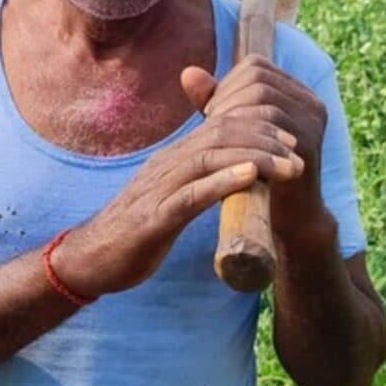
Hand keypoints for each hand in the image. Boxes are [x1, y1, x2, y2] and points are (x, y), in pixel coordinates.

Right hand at [52, 71, 303, 297]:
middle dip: (263, 137)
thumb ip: (195, 183)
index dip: (256, 126)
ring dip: (254, 157)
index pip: (217, 127)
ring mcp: (157, 191)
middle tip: (297, 149)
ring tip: (288, 165)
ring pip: (208, 158)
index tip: (290, 138)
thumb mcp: (168, 199)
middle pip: (218, 135)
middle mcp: (165, 167)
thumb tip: (231, 174)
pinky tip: (249, 177)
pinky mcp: (152, 220)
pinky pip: (189, 195)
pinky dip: (222, 182)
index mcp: (171, 161)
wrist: (88, 259)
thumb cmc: (132, 233)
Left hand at [179, 54, 328, 241]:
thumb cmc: (252, 168)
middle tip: (210, 119)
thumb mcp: (231, 130)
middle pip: (258, 77)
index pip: (256, 65)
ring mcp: (313, 122)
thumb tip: (187, 73)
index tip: (211, 108)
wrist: (283, 215)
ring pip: (262, 95)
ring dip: (231, 110)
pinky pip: (269, 120)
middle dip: (226, 96)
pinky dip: (241, 126)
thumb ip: (212, 100)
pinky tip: (225, 142)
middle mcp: (312, 103)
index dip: (227, 82)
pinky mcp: (309, 142)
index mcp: (297, 93)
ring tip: (214, 131)